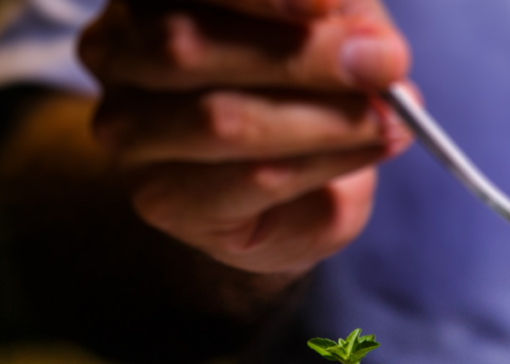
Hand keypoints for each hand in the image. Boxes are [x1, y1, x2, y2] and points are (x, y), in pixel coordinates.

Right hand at [79, 0, 410, 279]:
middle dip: (306, 55)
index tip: (330, 3)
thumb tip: (374, 46)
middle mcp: (118, 52)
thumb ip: (337, 23)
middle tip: (386, 64)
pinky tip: (370, 148)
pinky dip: (323, 162)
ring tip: (390, 118)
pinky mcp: (162, 199)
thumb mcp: (322, 35)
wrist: (278, 197)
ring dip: (323, 119)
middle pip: (190, 44)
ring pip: (222, 119)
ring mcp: (128, 130)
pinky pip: (249, 179)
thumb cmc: (295, 100)